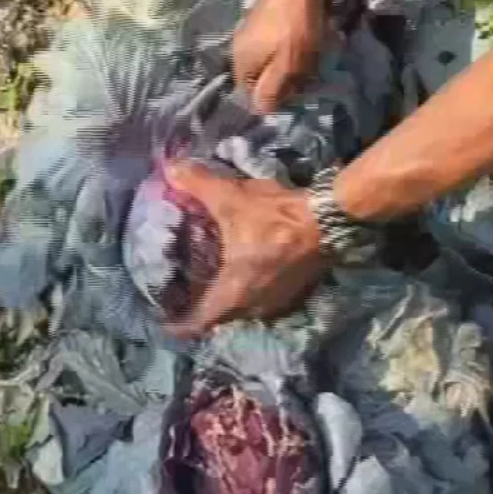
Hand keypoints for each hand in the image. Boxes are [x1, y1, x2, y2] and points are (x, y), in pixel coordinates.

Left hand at [161, 161, 327, 336]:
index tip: (164, 321)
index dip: (179, 324)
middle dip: (203, 309)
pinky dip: (251, 292)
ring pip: (244, 310)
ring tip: (213, 285)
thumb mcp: (231, 197)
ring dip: (229, 301)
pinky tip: (247, 276)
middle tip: (184, 296)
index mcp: (233, 293)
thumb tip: (169, 169)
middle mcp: (253, 306)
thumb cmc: (275, 216)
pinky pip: (263, 301)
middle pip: (220, 318)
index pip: (199, 322)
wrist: (328, 220)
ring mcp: (277, 302)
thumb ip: (198, 184)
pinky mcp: (294, 293)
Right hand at [230, 0, 322, 112]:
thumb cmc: (296, 26)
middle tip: (308, 71)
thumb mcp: (288, 65)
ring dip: (291, 59)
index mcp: (241, 61)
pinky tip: (310, 34)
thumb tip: (260, 110)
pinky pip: (277, 39)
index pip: (252, 94)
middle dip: (284, 76)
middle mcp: (239, 45)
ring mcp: (250, 28)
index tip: (298, 89)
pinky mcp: (264, 14)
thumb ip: (272, 90)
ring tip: (312, 51)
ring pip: (271, 56)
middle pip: (262, 74)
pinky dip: (292, 41)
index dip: (276, 96)